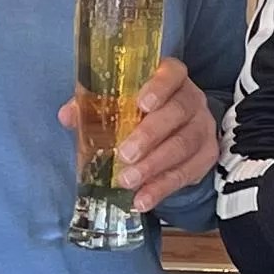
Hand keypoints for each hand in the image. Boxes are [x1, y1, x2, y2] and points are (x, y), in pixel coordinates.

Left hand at [56, 58, 218, 214]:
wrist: (173, 131)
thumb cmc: (138, 112)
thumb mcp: (116, 102)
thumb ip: (93, 105)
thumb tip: (68, 115)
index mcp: (171, 78)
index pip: (172, 74)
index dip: (159, 87)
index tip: (141, 103)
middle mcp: (192, 100)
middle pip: (178, 112)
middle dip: (151, 134)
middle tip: (125, 155)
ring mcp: (202, 128)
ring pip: (184, 145)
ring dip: (154, 166)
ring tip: (127, 181)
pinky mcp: (206, 156)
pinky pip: (188, 173)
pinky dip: (163, 189)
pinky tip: (142, 200)